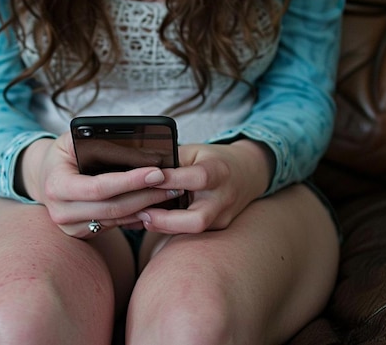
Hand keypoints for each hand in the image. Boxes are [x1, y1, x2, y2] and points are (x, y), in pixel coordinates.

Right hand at [19, 133, 183, 237]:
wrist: (45, 176)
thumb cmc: (63, 154)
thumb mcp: (72, 140)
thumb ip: (95, 140)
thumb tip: (130, 145)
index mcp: (56, 186)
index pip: (99, 188)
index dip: (130, 181)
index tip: (157, 172)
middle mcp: (61, 211)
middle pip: (113, 208)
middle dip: (146, 196)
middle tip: (173, 184)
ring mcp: (71, 227)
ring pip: (117, 220)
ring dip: (146, 207)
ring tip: (170, 193)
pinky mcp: (82, 234)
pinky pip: (115, 227)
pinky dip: (136, 216)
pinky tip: (155, 205)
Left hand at [136, 140, 272, 233]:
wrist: (247, 174)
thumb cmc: (213, 159)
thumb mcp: (194, 151)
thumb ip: (171, 160)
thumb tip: (139, 169)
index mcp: (218, 172)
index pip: (196, 178)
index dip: (169, 181)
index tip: (144, 180)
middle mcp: (223, 199)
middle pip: (196, 220)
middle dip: (165, 220)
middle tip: (141, 213)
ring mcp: (222, 218)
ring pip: (191, 231)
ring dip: (163, 226)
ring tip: (141, 217)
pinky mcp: (217, 229)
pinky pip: (191, 233)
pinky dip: (169, 228)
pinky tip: (150, 221)